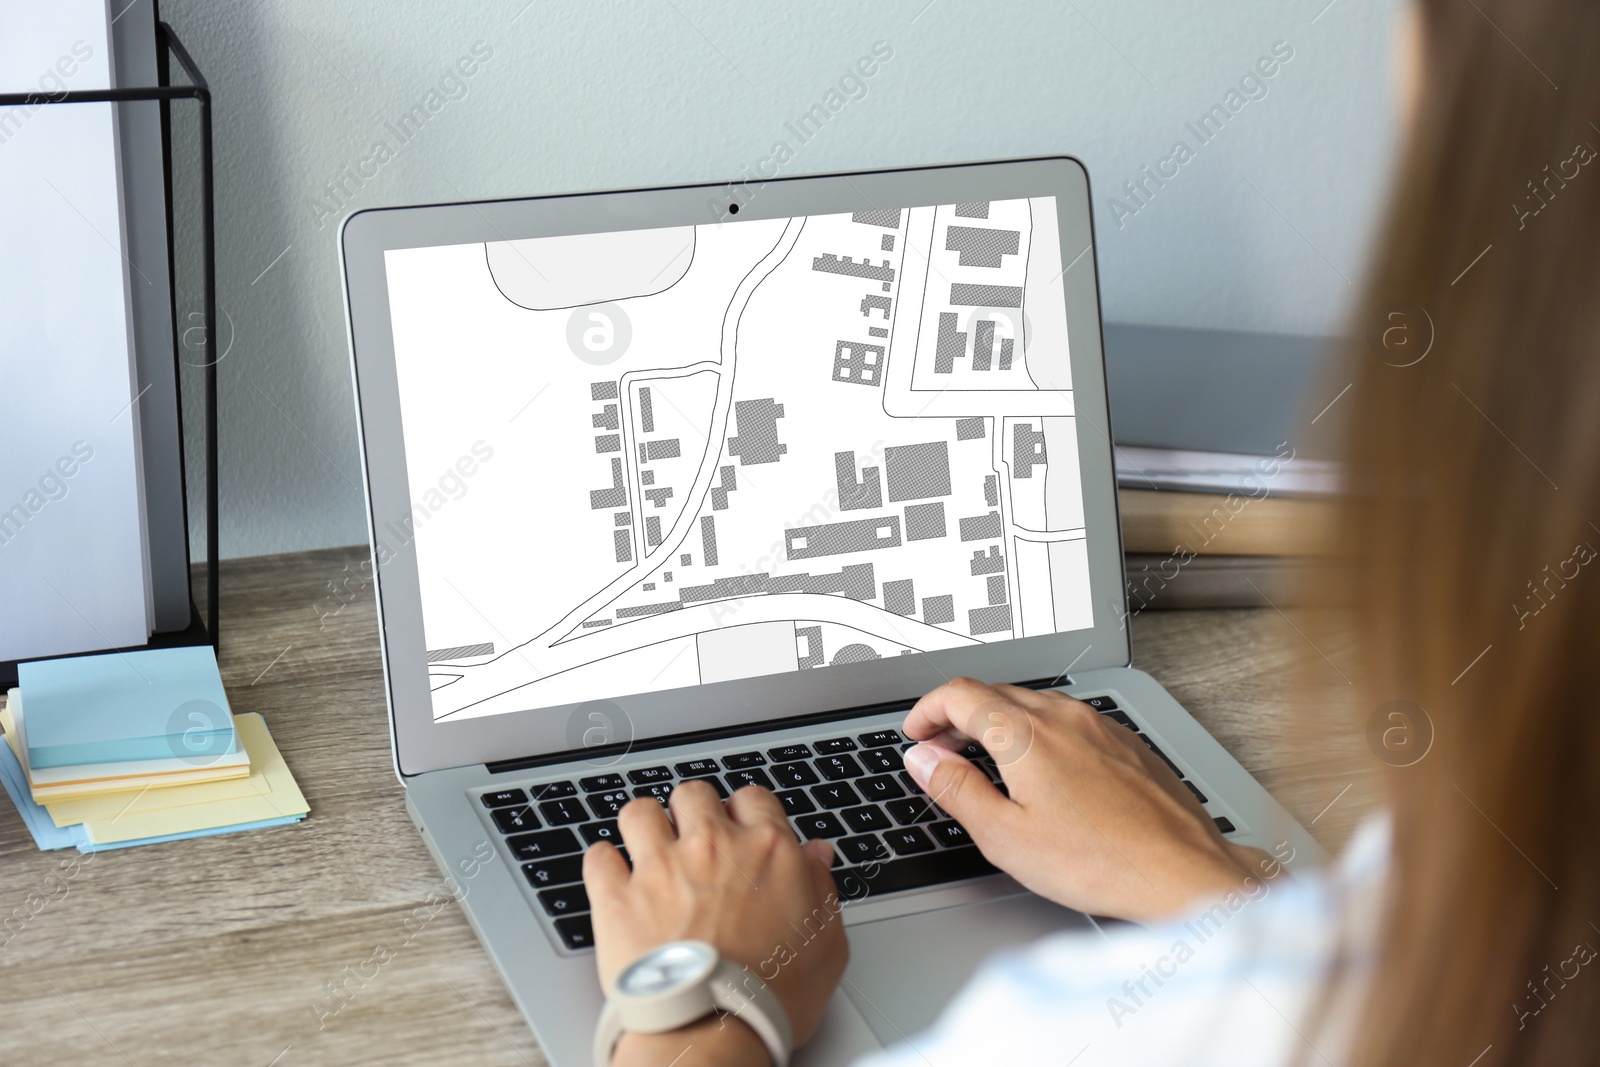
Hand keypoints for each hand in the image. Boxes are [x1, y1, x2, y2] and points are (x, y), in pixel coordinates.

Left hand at [584, 780, 848, 1065]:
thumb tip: (816, 856)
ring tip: (648, 848)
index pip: (754, 799)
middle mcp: (712, 846)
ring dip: (645, 825)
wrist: (713, 1029)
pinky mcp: (617, 896)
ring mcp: (660, 868)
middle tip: (693, 839)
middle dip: (693, 811)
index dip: (746, 813)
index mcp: (767, 851)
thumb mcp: (826, 944)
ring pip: (641, 812)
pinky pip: (598, 856)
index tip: (741, 829)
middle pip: (694, 794)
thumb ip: (821, 888)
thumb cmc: (772, 997)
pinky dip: (604, 863)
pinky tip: (613, 876)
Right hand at [902, 678, 1276, 922]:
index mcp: (1026, 734)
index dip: (928, 710)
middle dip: (958, 716)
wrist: (1183, 873)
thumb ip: (957, 789)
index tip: (916, 732)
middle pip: (995, 693)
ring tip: (989, 762)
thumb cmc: (1102, 862)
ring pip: (1035, 705)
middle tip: (941, 750)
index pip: (960, 694)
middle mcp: (1064, 716)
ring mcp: (1100, 726)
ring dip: (1000, 723)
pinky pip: (1070, 722)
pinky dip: (1040, 734)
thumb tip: (924, 758)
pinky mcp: (1127, 743)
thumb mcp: (1006, 836)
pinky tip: (1045, 773)